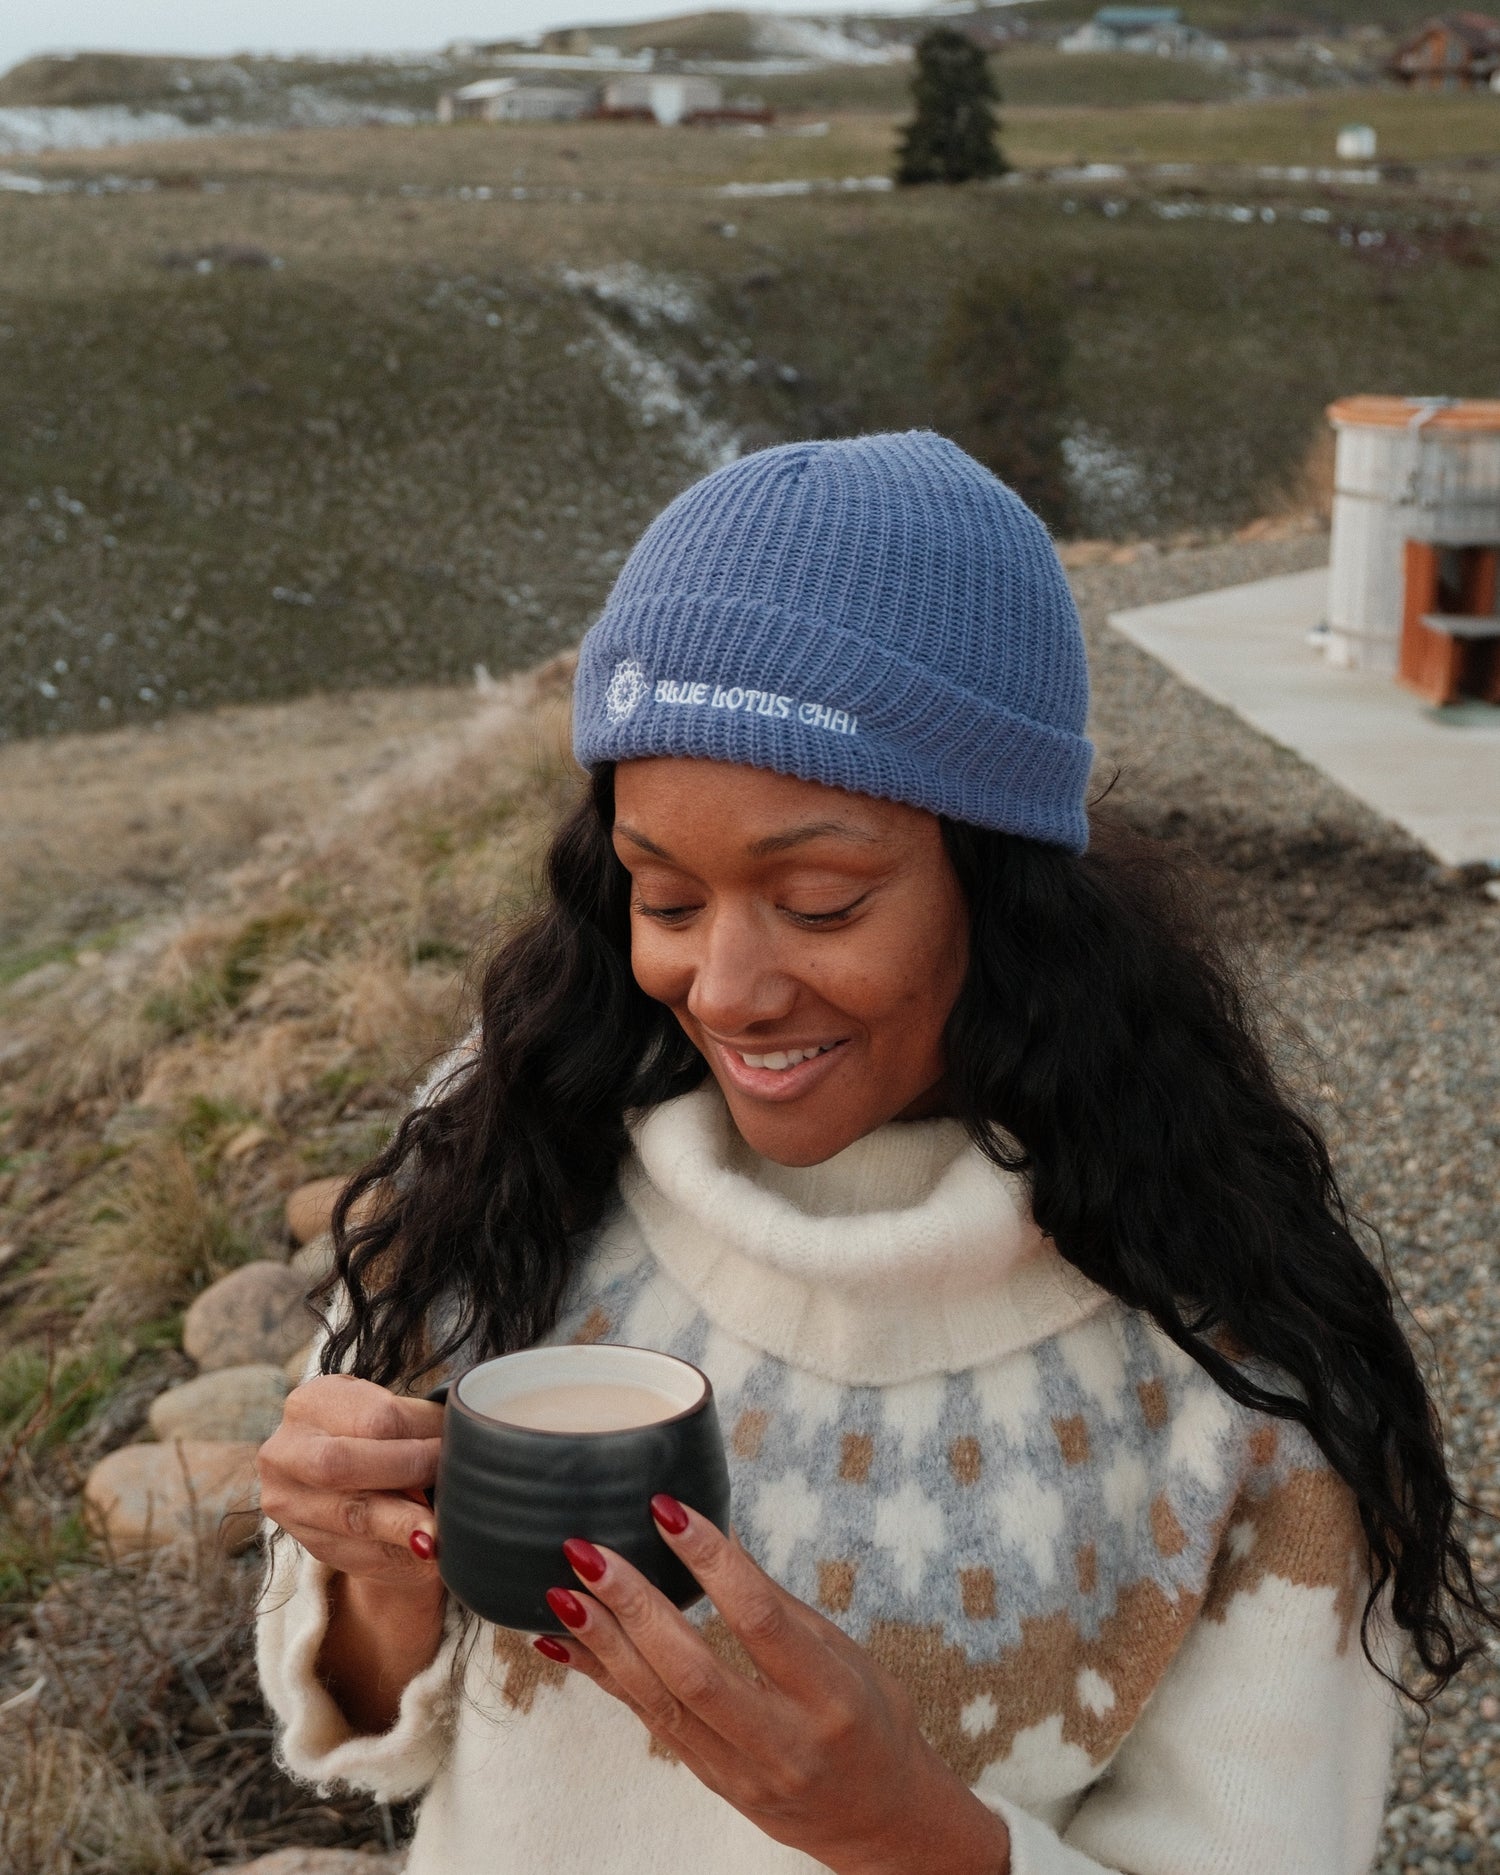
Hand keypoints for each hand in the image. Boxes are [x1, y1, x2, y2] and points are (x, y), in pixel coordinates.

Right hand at [257, 1374, 443, 1596]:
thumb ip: (418, 1425)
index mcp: (311, 1402)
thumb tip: (467, 1435)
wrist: (349, 1488)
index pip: (375, 1417)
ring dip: (401, 1525)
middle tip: (454, 1478)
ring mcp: (288, 1501)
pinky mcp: (306, 1542)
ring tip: (438, 1533)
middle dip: (407, 1472)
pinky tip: (424, 1552)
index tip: (462, 1442)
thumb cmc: (381, 1441)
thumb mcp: (390, 1417)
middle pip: (343, 1463)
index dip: (424, 1433)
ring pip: (349, 1516)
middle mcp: (285, 1451)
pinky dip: (395, 1554)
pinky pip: (354, 1552)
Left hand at [535, 1497, 1010, 1874]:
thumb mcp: (847, 1656)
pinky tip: (562, 1645)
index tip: (666, 1511)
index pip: (760, 1621)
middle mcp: (783, 1742)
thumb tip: (714, 1540)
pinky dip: (604, 1679)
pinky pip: (649, 1723)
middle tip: (590, 1554)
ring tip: (563, 1592)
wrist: (879, 1820)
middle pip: (694, 1672)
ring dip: (604, 1645)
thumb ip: (779, 1608)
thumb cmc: (870, 1720)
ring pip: (660, 1703)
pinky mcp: (711, 1783)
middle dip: (634, 1609)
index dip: (711, 1562)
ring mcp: (741, 1772)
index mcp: (829, 1697)